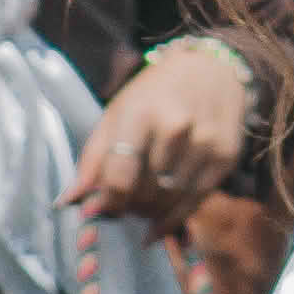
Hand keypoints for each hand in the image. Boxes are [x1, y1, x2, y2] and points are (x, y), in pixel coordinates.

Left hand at [73, 40, 255, 224]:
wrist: (211, 69)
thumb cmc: (155, 93)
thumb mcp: (117, 113)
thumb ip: (93, 158)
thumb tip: (68, 201)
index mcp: (141, 113)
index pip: (120, 177)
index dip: (108, 202)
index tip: (101, 209)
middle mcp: (176, 128)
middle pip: (146, 192)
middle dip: (129, 207)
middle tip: (123, 206)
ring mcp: (205, 143)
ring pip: (171, 201)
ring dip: (151, 214)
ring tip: (141, 209)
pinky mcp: (225, 157)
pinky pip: (197, 201)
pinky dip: (176, 218)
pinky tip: (161, 224)